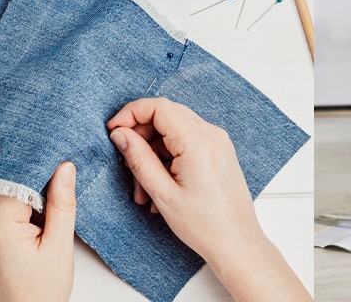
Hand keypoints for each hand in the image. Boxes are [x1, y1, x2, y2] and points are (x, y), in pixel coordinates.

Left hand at [0, 162, 76, 301]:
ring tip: (46, 223)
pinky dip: (19, 212)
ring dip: (28, 201)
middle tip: (58, 203)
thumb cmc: (43, 288)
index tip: (62, 171)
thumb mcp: (60, 245)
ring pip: (7, 196)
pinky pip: (1, 212)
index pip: (20, 178)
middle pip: (11, 186)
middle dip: (36, 188)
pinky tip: (35, 229)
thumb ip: (61, 204)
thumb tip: (64, 168)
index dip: (43, 173)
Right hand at [106, 97, 309, 300]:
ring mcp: (219, 143)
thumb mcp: (163, 193)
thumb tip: (120, 134)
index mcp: (199, 143)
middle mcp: (213, 136)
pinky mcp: (219, 153)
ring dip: (152, 155)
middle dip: (140, 137)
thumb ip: (139, 158)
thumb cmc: (205, 224)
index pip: (159, 107)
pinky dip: (168, 160)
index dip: (131, 113)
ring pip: (174, 133)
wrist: (237, 242)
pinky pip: (187, 144)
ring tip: (143, 190)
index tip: (113, 130)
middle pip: (166, 116)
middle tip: (126, 164)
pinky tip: (160, 188)